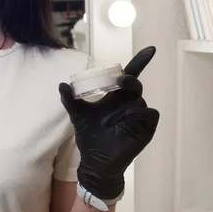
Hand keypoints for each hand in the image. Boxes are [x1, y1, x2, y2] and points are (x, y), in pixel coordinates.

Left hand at [59, 47, 159, 199]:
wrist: (95, 161)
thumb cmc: (89, 136)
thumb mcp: (78, 115)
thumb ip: (70, 100)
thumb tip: (62, 84)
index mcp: (116, 96)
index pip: (130, 75)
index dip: (140, 62)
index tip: (150, 50)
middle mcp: (129, 103)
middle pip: (135, 84)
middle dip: (130, 80)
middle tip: (120, 80)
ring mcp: (139, 116)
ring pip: (139, 100)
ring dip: (122, 108)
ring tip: (105, 122)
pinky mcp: (146, 128)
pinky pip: (149, 113)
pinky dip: (136, 113)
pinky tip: (122, 119)